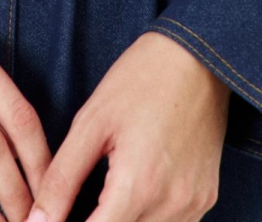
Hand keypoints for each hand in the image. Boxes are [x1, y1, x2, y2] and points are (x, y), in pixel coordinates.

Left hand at [21, 30, 231, 221]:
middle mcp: (171, 205)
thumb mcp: (91, 122)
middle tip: (79, 200)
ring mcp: (194, 205)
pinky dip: (146, 219)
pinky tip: (133, 193)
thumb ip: (61, 179)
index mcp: (138, 186)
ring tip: (104, 194)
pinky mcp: (206, 198)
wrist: (198, 55)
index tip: (55, 218)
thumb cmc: (141, 79)